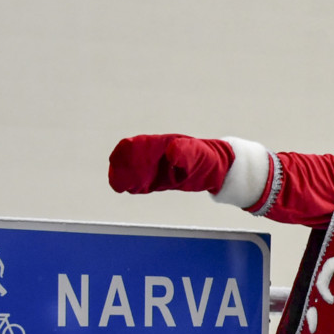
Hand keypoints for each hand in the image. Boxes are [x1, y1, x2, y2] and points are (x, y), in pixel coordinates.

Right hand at [108, 134, 234, 194]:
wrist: (217, 168)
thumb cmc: (206, 157)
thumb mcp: (197, 153)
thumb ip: (185, 152)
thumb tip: (171, 153)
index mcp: (161, 144)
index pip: (137, 145)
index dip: (125, 152)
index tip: (116, 161)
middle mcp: (155, 155)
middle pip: (131, 159)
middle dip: (122, 167)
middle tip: (117, 179)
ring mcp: (157, 168)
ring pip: (136, 172)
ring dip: (127, 177)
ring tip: (120, 186)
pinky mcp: (161, 180)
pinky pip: (144, 182)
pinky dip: (136, 185)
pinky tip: (131, 189)